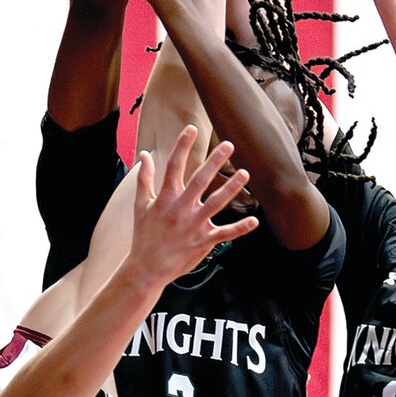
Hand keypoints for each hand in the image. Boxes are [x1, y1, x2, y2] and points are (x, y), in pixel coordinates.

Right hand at [131, 126, 256, 282]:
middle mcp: (181, 208)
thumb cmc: (144, 234)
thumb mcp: (141, 205)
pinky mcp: (204, 241)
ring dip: (232, 187)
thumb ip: (144, 178)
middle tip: (229, 144)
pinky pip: (225, 233)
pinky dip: (241, 228)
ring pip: (217, 202)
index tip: (191, 129)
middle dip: (215, 161)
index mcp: (166, 197)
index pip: (174, 165)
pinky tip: (255, 220)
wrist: (146, 267)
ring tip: (245, 173)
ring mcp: (194, 224)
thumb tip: (144, 155)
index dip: (182, 145)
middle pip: (201, 179)